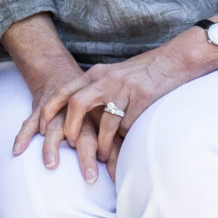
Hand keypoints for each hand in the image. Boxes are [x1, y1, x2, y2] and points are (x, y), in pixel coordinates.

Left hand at [14, 38, 215, 181]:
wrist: (176, 61)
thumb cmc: (144, 72)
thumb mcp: (115, 75)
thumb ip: (98, 89)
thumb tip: (80, 112)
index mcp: (98, 73)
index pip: (65, 89)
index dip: (50, 108)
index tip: (41, 126)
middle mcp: (108, 80)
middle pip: (78, 103)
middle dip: (71, 128)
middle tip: (71, 145)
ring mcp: (126, 90)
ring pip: (106, 121)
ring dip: (102, 144)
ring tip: (101, 157)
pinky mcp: (144, 101)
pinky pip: (129, 127)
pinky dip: (125, 139)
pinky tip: (125, 147)